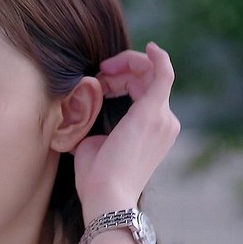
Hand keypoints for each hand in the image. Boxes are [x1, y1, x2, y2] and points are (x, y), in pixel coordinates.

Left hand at [72, 42, 179, 215]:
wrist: (105, 195)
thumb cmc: (96, 176)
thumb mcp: (94, 141)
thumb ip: (94, 121)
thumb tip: (78, 108)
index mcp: (153, 130)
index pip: (141, 90)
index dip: (118, 79)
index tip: (98, 81)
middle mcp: (164, 123)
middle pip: (146, 79)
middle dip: (121, 69)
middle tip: (99, 72)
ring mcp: (162, 117)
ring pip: (149, 73)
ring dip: (125, 65)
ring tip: (104, 70)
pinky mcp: (153, 112)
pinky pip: (163, 75)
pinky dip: (158, 59)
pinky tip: (150, 48)